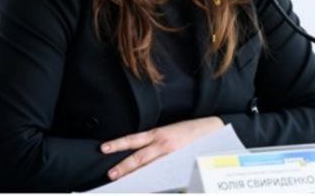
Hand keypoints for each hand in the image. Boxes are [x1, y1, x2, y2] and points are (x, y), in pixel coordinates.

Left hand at [101, 116, 223, 179]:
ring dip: (135, 175)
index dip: (117, 143)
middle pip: (138, 158)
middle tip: (110, 175)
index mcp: (157, 133)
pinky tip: (147, 185)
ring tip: (123, 182)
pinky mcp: (179, 163)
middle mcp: (162, 143)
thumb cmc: (189, 131)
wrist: (211, 130)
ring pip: (149, 168)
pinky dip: (154, 180)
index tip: (104, 148)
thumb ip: (155, 141)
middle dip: (123, 167)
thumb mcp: (169, 131)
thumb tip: (139, 152)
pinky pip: (163, 173)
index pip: (132, 139)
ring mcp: (171, 155)